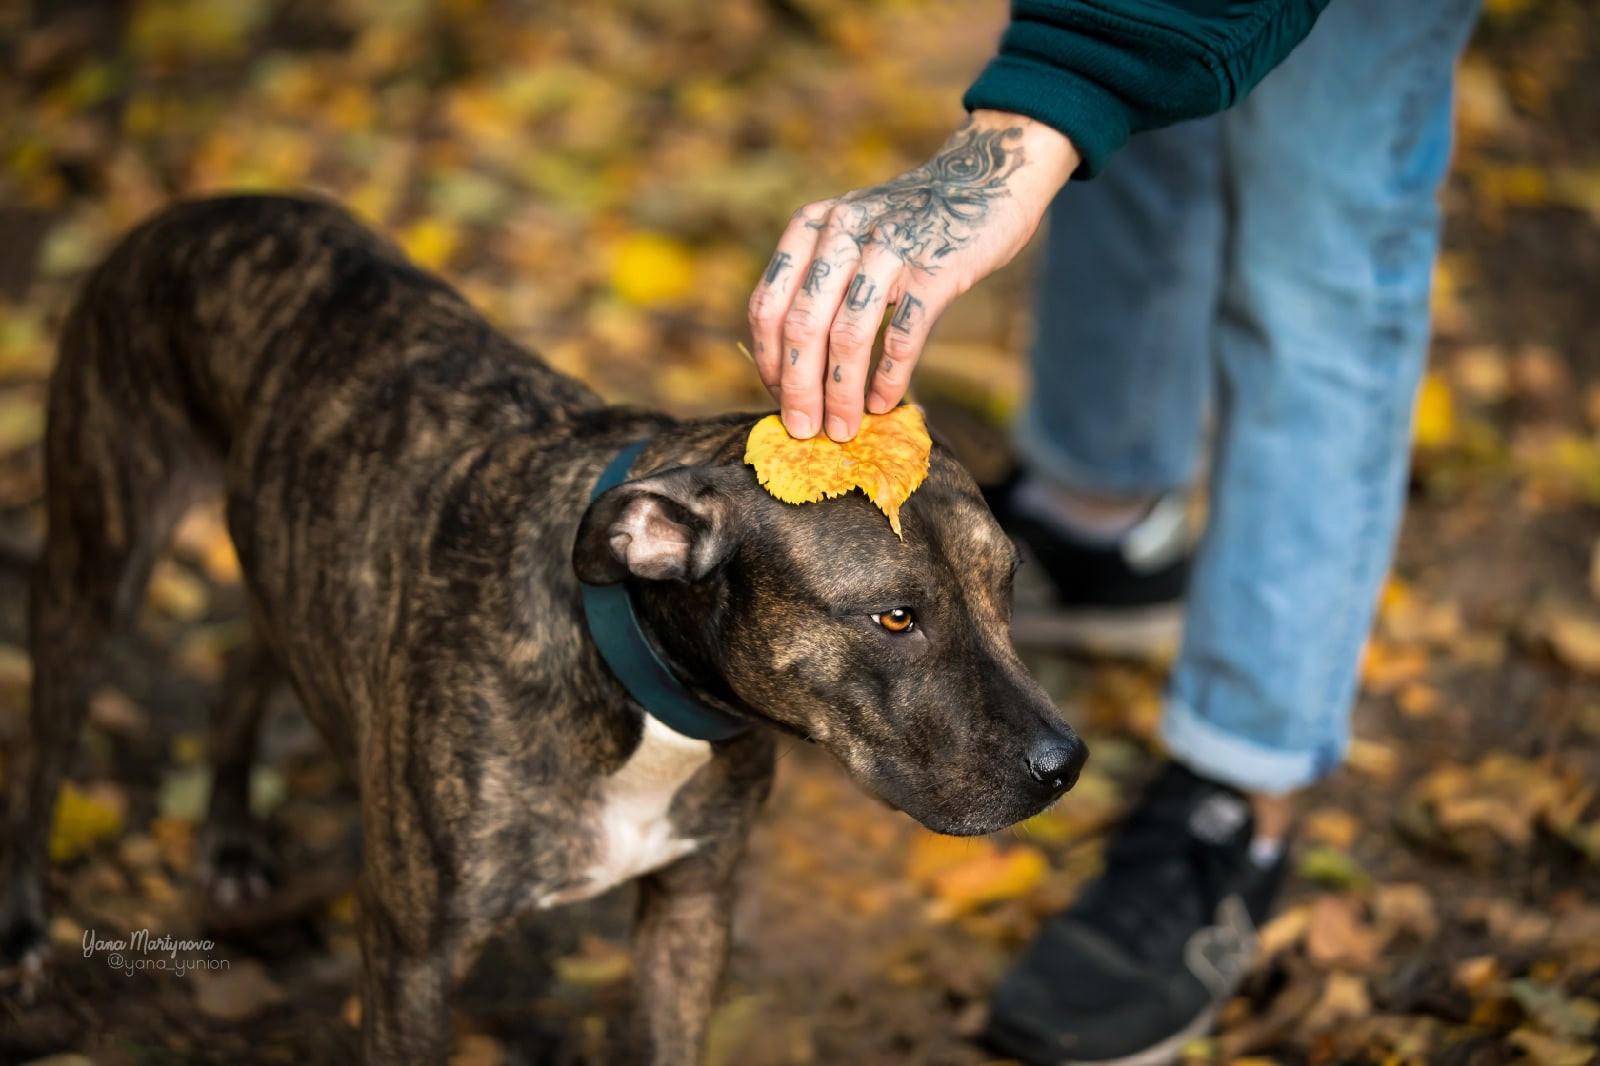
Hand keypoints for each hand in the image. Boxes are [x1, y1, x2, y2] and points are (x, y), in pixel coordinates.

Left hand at [747, 110, 1079, 440]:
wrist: (985, 178)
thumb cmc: (912, 222)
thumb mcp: (852, 231)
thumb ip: (822, 280)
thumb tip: (798, 369)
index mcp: (812, 227)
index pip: (767, 305)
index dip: (768, 362)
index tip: (779, 400)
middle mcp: (842, 233)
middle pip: (802, 325)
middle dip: (799, 389)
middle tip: (803, 431)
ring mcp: (889, 248)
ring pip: (848, 336)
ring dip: (841, 394)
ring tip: (842, 429)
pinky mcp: (935, 269)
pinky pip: (902, 336)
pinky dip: (889, 378)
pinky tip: (885, 404)